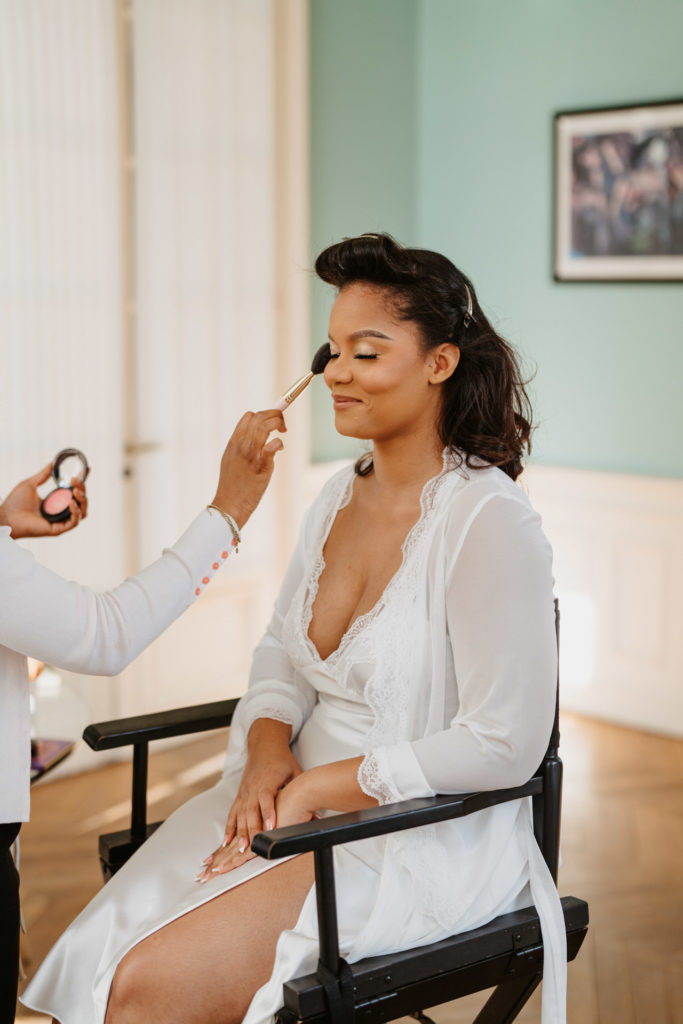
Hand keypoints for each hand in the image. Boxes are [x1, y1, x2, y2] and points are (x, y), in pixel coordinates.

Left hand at [0, 465, 87, 538]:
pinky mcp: (58, 529)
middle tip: (75, 481)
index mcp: (55, 502)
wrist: (7, 515)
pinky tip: (71, 502)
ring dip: (82, 501)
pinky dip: (76, 512)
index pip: (73, 492)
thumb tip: (51, 463)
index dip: (82, 482)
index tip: (87, 470)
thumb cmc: (15, 503)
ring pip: (82, 512)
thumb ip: (42, 475)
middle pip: (81, 502)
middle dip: (82, 490)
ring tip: (75, 491)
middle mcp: (59, 512)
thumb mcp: (30, 484)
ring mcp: (60, 521)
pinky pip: (74, 522)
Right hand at [195, 719, 299, 881]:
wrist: (265, 746)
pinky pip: (233, 813)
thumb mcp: (296, 772)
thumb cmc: (282, 760)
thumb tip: (318, 815)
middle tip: (252, 847)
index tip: (269, 828)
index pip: (267, 798)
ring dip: (239, 832)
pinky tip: (226, 841)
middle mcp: (254, 786)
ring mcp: (245, 791)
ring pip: (240, 814)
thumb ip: (303, 792)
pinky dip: (229, 828)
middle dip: (251, 830)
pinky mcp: (240, 795)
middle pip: (251, 810)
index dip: (267, 813)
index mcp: (269, 779)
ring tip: (240, 848)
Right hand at [211, 409, 285, 529]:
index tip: (271, 422)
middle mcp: (241, 446)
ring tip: (283, 431)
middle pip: (259, 417)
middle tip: (282, 425)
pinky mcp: (261, 467)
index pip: (248, 416)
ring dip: (278, 424)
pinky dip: (279, 443)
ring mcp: (251, 455)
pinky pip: (273, 445)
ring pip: (265, 427)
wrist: (229, 505)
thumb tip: (258, 436)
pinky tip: (280, 448)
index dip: (263, 414)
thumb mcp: (231, 460)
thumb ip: (242, 447)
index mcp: (233, 442)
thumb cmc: (233, 485)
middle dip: (275, 415)